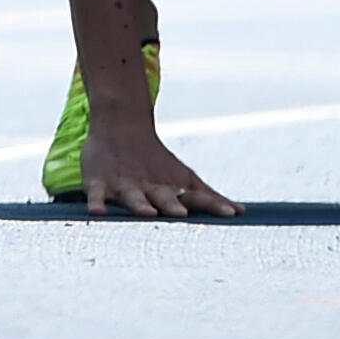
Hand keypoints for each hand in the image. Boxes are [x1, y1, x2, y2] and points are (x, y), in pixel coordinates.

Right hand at [79, 113, 239, 219]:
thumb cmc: (157, 161)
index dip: (213, 205)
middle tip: (181, 214)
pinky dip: (97, 202)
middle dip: (172, 205)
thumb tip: (242, 212)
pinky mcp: (99, 183)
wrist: (120, 124)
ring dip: (140, 204)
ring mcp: (125, 185)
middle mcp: (151, 187)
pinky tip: (97, 212)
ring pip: (133, 197)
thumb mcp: (185, 179)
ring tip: (147, 212)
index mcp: (173, 188)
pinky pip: (97, 195)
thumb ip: (210, 198)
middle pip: (164, 197)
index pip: (196, 197)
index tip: (230, 214)